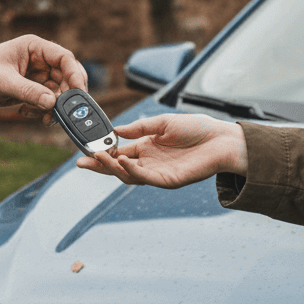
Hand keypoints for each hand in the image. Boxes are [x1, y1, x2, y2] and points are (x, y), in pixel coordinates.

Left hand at [0, 35, 86, 125]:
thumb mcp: (3, 82)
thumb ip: (28, 92)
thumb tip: (52, 103)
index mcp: (34, 47)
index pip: (64, 58)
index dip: (75, 74)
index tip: (78, 93)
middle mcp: (39, 60)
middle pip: (66, 77)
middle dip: (65, 96)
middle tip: (62, 112)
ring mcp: (37, 76)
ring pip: (58, 93)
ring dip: (53, 107)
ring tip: (42, 117)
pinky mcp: (33, 90)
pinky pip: (47, 102)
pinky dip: (42, 110)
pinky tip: (26, 112)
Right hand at [76, 114, 248, 187]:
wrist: (223, 140)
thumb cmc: (197, 129)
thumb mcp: (163, 122)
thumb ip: (139, 128)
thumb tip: (116, 130)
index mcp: (146, 147)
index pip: (118, 151)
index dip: (102, 151)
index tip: (87, 148)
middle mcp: (149, 161)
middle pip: (117, 167)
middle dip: (98, 165)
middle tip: (81, 162)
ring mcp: (157, 173)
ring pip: (127, 175)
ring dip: (111, 167)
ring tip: (99, 158)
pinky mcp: (167, 181)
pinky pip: (144, 178)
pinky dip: (130, 170)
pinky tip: (121, 160)